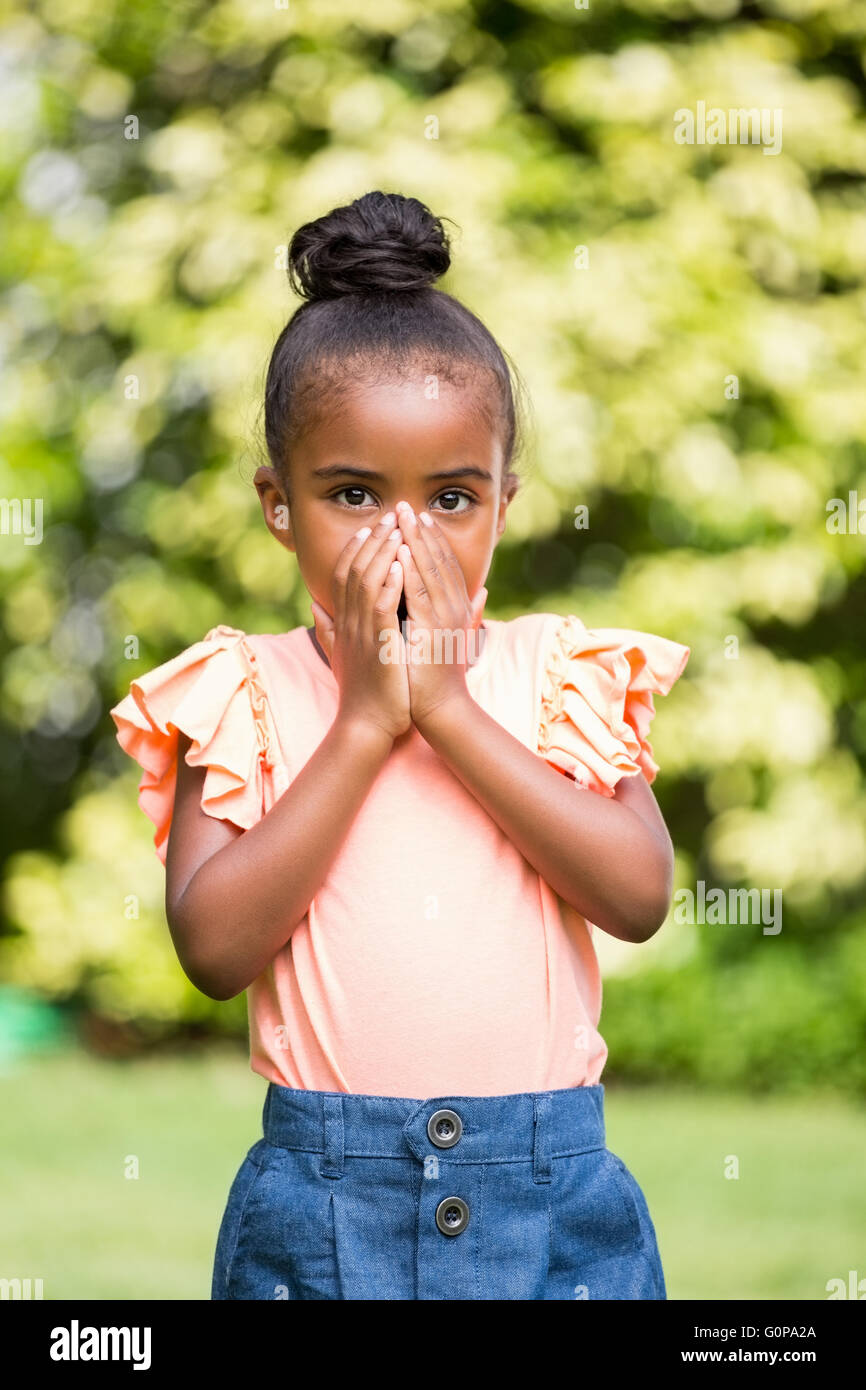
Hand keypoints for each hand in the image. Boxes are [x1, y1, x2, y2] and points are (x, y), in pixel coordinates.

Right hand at [310, 512, 410, 741]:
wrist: (366, 727)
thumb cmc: (362, 694)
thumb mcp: (341, 655)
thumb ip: (328, 629)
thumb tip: (315, 607)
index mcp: (344, 623)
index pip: (345, 574)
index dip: (356, 548)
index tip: (370, 526)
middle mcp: (348, 623)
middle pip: (355, 570)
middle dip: (373, 540)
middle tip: (390, 514)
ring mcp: (362, 633)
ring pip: (367, 582)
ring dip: (382, 553)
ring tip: (397, 529)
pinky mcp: (378, 645)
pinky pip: (382, 607)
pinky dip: (390, 584)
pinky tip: (400, 564)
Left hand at [394, 502, 487, 727]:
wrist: (442, 708)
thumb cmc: (440, 676)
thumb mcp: (454, 637)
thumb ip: (469, 613)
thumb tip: (483, 594)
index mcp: (457, 607)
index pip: (445, 565)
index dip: (432, 539)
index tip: (417, 517)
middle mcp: (455, 607)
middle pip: (439, 560)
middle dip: (421, 531)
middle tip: (406, 505)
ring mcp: (445, 617)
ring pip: (430, 570)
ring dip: (416, 541)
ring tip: (402, 517)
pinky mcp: (432, 629)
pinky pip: (420, 593)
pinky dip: (412, 570)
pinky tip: (402, 550)